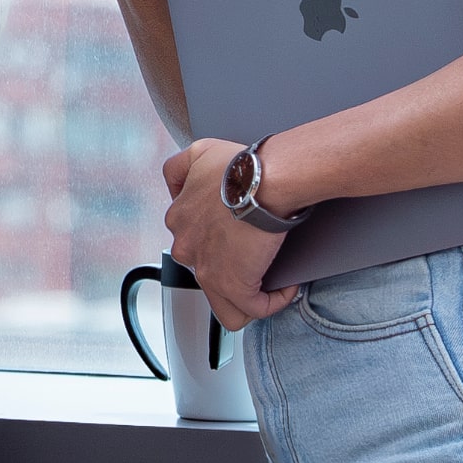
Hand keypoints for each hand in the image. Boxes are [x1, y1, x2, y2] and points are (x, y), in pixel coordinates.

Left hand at [161, 137, 294, 329]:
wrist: (264, 180)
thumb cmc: (240, 166)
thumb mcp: (197, 154)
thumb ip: (178, 169)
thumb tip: (176, 187)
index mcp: (179, 220)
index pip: (193, 243)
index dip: (219, 245)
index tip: (241, 240)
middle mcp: (186, 248)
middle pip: (207, 272)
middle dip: (233, 271)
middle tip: (257, 260)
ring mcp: (206, 270)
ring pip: (223, 303)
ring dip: (247, 299)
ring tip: (267, 287)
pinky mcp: (232, 285)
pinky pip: (252, 309)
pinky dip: (273, 302)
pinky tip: (286, 288)